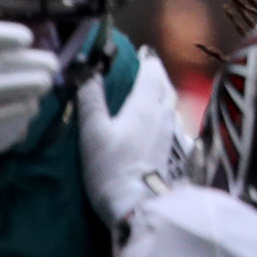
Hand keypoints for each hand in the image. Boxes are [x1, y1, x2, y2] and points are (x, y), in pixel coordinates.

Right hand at [78, 51, 187, 225]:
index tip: (141, 51)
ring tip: (150, 92)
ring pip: (169, 103)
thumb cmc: (112, 167)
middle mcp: (161, 113)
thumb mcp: (93, 132)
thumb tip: (86, 71)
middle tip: (145, 69)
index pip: (151, 72)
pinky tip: (155, 122)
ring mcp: (169, 132)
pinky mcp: (169, 150)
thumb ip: (91, 100)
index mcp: (144, 104)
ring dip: (161, 92)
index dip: (145, 59)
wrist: (137, 204)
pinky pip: (169, 121)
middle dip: (155, 74)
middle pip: (164, 85)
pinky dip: (163, 113)